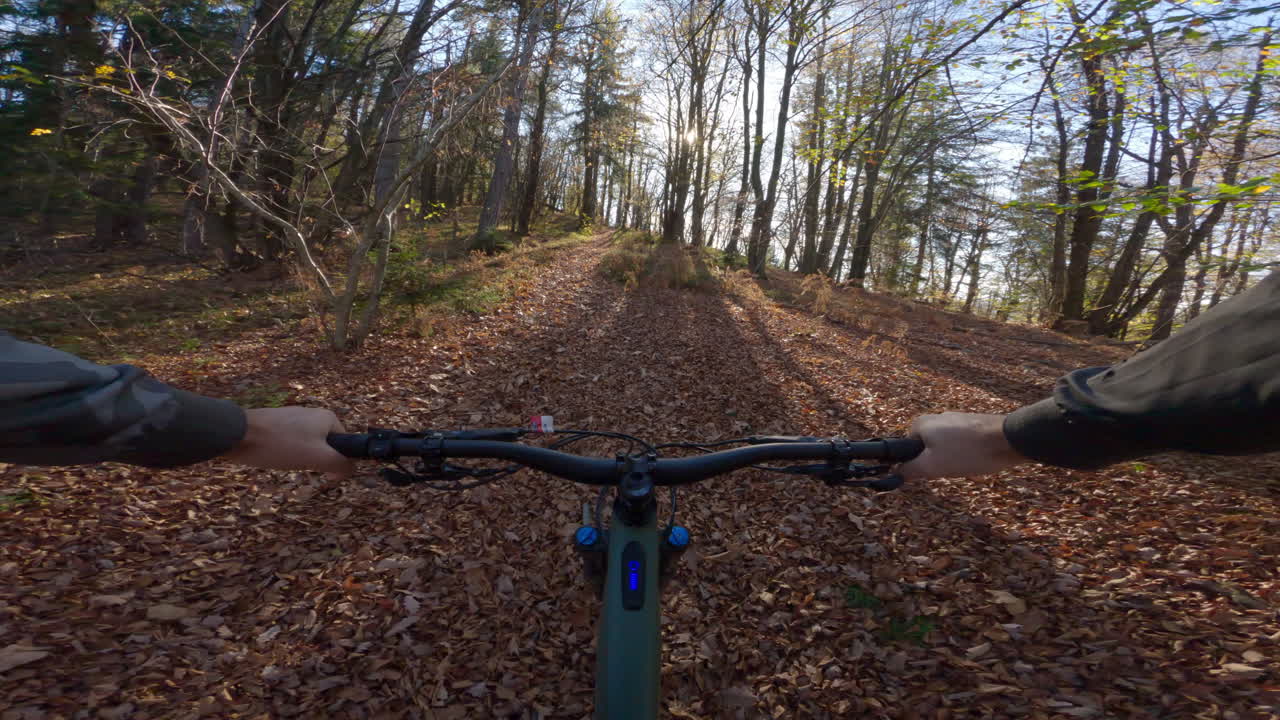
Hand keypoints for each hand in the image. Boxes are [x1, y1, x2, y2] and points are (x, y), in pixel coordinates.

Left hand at [220, 407, 355, 480]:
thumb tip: (352, 471)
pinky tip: (273, 456)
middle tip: (301, 467)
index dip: (338, 463)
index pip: (345, 446)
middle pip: (325, 446)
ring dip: (299, 458)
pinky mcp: (275, 424)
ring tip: (284, 461)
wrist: (237, 434)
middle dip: (316, 461)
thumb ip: (341, 464)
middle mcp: (313, 414)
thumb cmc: (280, 445)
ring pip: (306, 446)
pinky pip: (289, 443)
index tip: (324, 475)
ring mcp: (293, 417)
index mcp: (328, 417)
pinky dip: (285, 452)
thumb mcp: (318, 457)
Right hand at [897, 412, 1026, 480]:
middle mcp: (936, 417)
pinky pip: (963, 444)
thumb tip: (896, 473)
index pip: (907, 450)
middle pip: (927, 449)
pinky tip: (978, 459)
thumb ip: (910, 470)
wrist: (1009, 439)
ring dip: (954, 460)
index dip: (917, 465)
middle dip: (938, 463)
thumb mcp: (932, 466)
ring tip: (968, 463)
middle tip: (951, 469)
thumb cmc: (968, 452)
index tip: (930, 472)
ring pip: (946, 448)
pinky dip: (967, 454)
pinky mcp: (974, 425)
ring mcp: (956, 419)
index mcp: (921, 423)